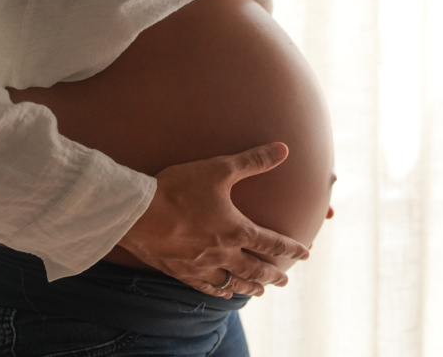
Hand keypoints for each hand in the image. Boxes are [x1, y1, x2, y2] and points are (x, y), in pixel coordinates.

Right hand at [117, 142, 309, 298]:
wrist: (137, 212)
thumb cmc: (179, 187)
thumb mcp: (219, 169)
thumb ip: (253, 160)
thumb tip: (283, 148)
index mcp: (236, 230)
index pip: (272, 243)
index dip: (291, 249)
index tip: (305, 254)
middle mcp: (223, 253)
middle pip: (256, 269)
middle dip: (273, 275)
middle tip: (284, 281)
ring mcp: (201, 266)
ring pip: (233, 282)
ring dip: (250, 287)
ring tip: (259, 291)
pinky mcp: (180, 271)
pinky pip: (206, 288)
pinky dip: (220, 291)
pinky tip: (224, 294)